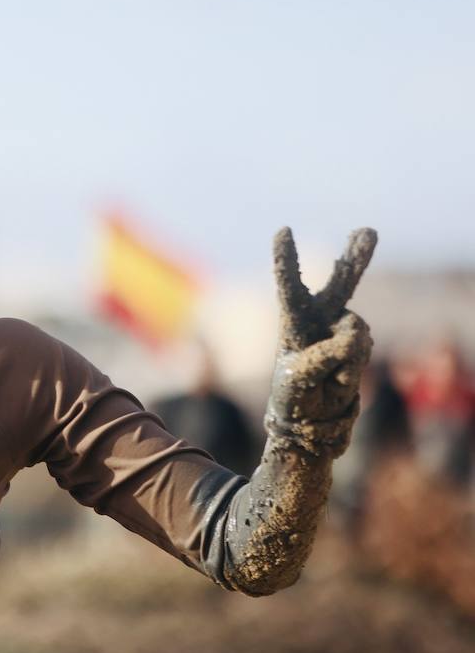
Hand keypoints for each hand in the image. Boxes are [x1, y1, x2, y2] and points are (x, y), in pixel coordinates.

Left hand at [267, 227, 375, 449]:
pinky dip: (354, 364)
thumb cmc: (293, 395)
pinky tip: (340, 376)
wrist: (311, 421)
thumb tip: (355, 333)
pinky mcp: (357, 345)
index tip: (283, 230)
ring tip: (327, 375)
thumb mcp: (300, 376)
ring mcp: (340, 331)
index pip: (289, 285)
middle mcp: (318, 320)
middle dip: (357, 257)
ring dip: (347, 353)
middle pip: (339, 283)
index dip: (287, 259)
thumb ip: (327, 352)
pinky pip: (364, 347)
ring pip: (357, 327)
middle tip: (368, 231)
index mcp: (292, 322)